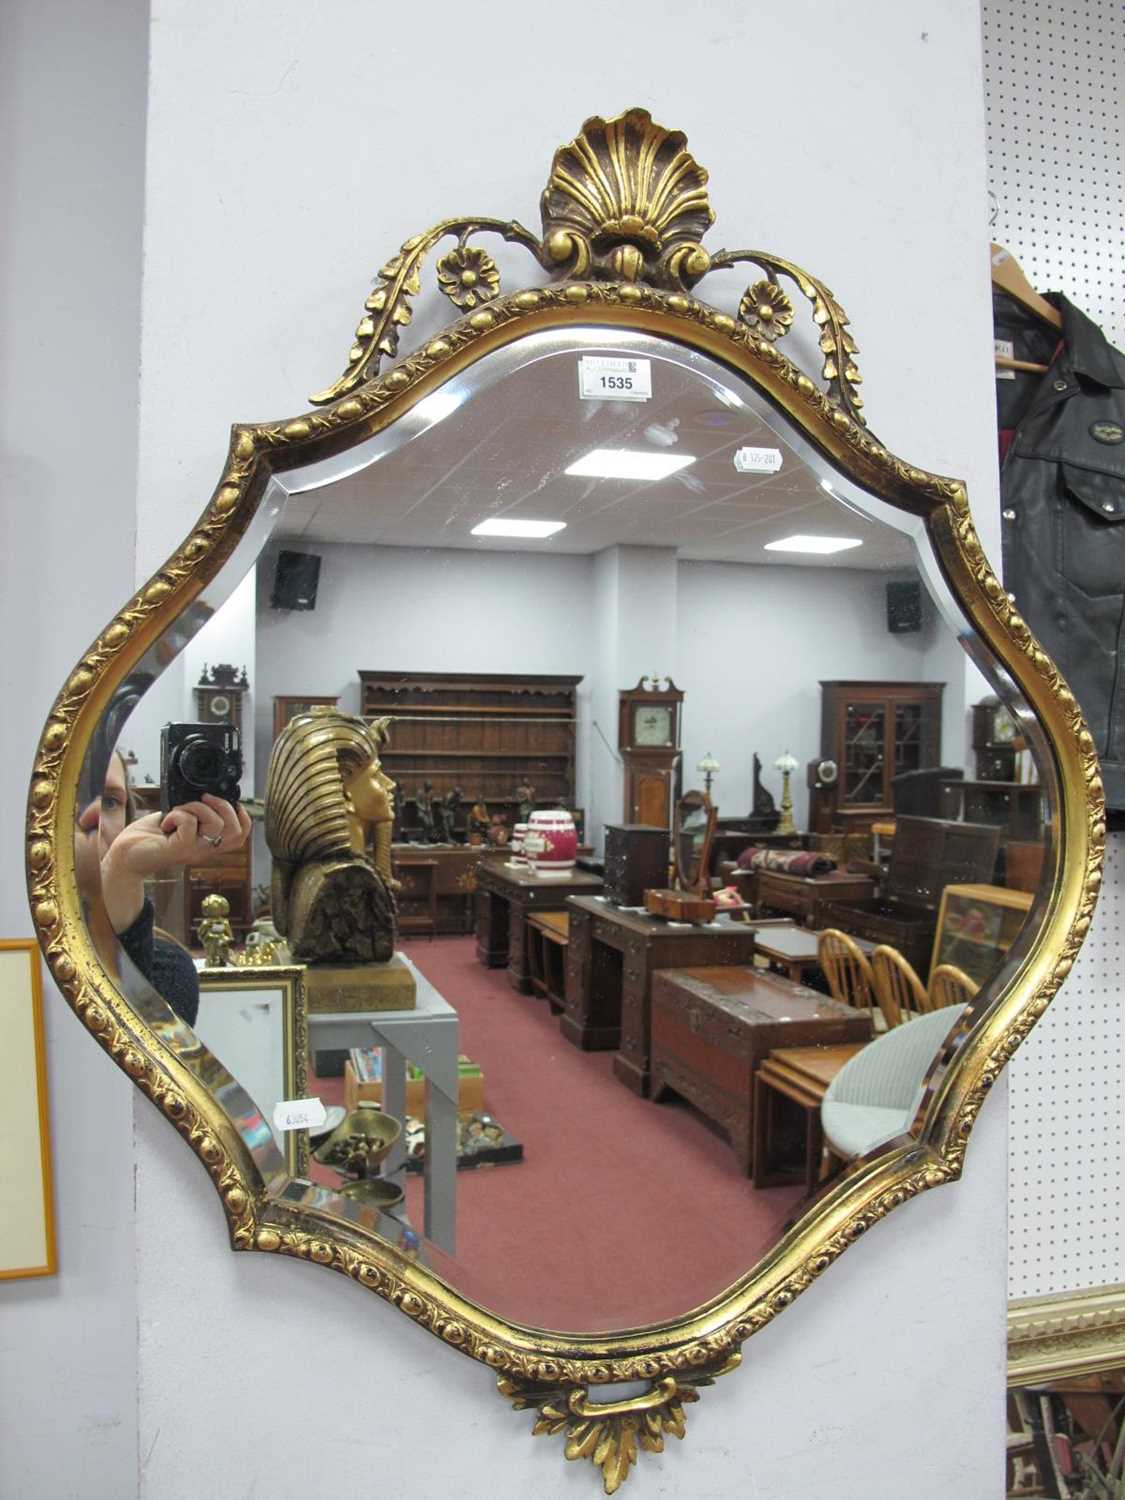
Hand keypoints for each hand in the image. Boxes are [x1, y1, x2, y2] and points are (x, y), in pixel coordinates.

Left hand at [100, 796, 250, 933]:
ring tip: (179, 810)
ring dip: (197, 807)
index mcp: (207, 843)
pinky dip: (177, 814)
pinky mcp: (178, 850)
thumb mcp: (177, 821)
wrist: (124, 856)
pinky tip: (166, 821)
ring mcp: (193, 851)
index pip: (240, 835)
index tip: (224, 803)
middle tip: (203, 798)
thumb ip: (193, 812)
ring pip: (216, 824)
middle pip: (235, 830)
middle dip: (223, 806)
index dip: (241, 817)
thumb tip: (203, 793)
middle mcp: (204, 849)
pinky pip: (189, 823)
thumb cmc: (148, 838)